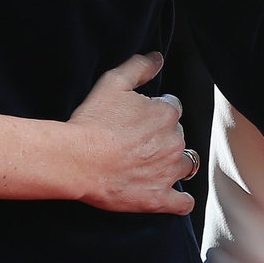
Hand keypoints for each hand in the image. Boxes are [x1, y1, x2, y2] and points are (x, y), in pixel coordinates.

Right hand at [66, 53, 193, 216]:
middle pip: (178, 136)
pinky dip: (180, 201)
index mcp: (166, 113)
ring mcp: (168, 172)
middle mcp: (174, 142)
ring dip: (174, 165)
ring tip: (153, 166)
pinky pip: (183, 203)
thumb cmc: (93, 121)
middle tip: (138, 142)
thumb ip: (139, 67)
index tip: (139, 119)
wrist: (78, 159)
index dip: (155, 112)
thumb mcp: (113, 83)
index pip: (172, 108)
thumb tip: (158, 58)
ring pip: (185, 165)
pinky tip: (175, 198)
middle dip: (163, 138)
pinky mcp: (159, 198)